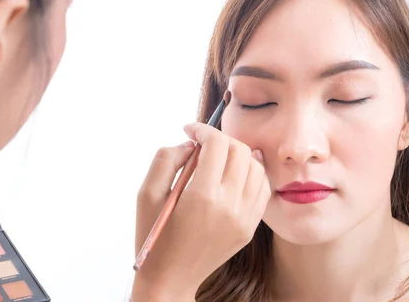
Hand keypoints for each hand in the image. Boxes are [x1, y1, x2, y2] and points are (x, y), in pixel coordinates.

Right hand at [132, 122, 270, 299]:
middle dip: (220, 139)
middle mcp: (230, 206)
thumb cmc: (155, 235)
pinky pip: (262, 189)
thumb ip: (166, 159)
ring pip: (256, 167)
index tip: (190, 130)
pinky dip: (251, 174)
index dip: (203, 130)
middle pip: (240, 151)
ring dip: (238, 155)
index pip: (217, 145)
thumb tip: (192, 145)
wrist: (170, 278)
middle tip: (202, 144)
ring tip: (218, 159)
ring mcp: (244, 218)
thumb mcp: (146, 193)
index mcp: (203, 197)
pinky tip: (234, 174)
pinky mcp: (250, 228)